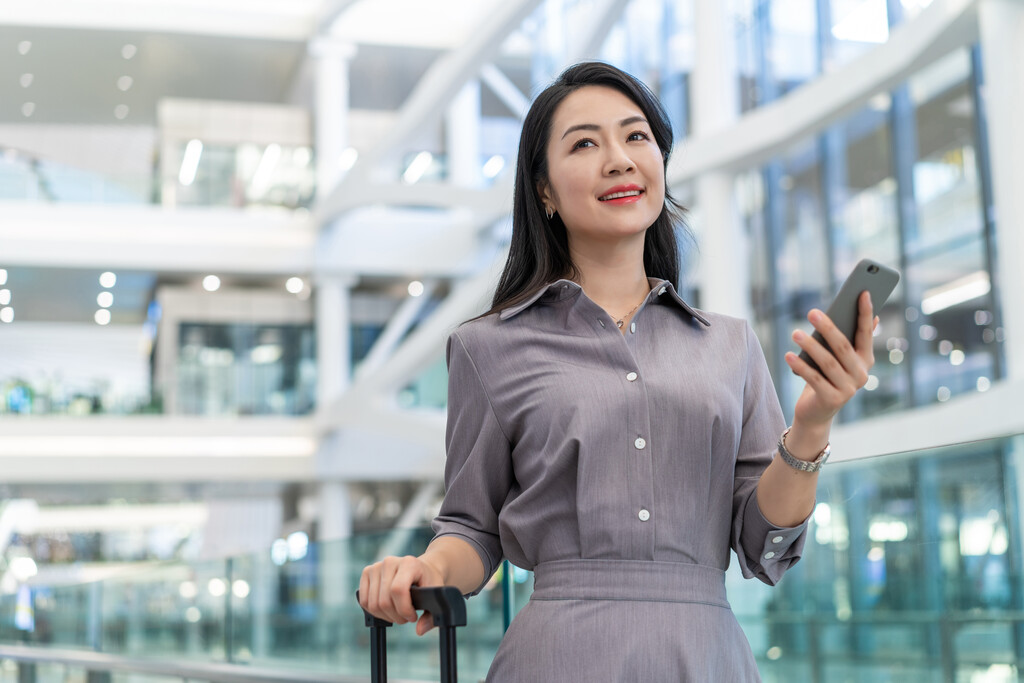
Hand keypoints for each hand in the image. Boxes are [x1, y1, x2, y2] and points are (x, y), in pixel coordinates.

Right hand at [359, 555, 444, 635]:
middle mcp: (390, 562)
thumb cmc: (428, 582)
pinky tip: (387, 610)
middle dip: (396, 616)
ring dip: (385, 616)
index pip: (398, 590)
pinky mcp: (367, 572)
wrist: (421, 569)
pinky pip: (364, 601)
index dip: (404, 609)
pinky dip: (374, 612)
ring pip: (373, 604)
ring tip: (397, 613)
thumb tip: (420, 630)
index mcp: (409, 563)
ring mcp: (376, 567)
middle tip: (406, 617)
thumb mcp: (435, 597)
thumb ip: (431, 616)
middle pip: (384, 600)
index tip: (413, 616)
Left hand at [785, 291, 877, 427]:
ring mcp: (848, 389)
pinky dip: (800, 366)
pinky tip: (788, 355)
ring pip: (827, 362)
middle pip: (843, 346)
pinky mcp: (832, 399)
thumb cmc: (825, 377)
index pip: (866, 333)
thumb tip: (869, 315)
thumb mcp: (836, 358)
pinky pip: (813, 378)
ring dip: (810, 346)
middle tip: (812, 312)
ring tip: (794, 333)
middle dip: (828, 328)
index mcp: (865, 360)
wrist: (816, 413)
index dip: (865, 313)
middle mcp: (861, 374)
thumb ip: (848, 338)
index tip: (863, 292)